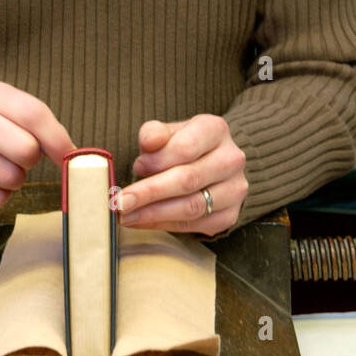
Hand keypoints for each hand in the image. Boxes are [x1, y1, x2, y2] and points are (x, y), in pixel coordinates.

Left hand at [116, 115, 247, 236]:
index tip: (135, 168)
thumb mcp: (166, 132)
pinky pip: (194, 225)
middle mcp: (231, 159)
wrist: (209, 163)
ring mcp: (234, 189)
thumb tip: (148, 143)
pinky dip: (165, 225)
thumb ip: (154, 133)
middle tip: (121, 201)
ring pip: (192, 206)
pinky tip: (144, 221)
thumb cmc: (181, 145)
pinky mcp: (229, 215)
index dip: (157, 161)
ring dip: (154, 214)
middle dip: (149, 193)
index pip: (185, 148)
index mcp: (216, 130)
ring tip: (126, 215)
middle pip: (188, 180)